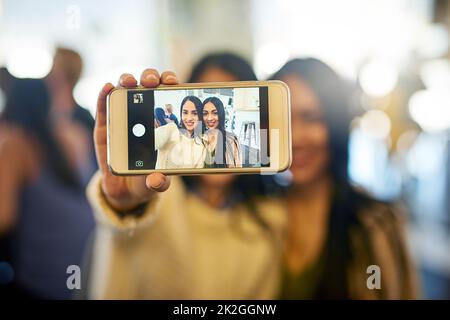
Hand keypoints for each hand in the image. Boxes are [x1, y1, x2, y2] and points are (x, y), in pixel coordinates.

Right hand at [95, 69, 177, 211]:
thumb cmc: (146, 179)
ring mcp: (121, 118)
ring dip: (127, 80)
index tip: (174, 83)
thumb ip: (159, 182)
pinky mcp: (104, 126)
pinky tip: (107, 87)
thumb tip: (157, 180)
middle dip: (151, 77)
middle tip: (153, 82)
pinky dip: (104, 94)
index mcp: (161, 122)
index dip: (169, 84)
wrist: (124, 190)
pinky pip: (103, 106)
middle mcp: (142, 115)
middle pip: (147, 86)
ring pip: (125, 90)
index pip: (166, 95)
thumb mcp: (155, 182)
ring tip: (130, 82)